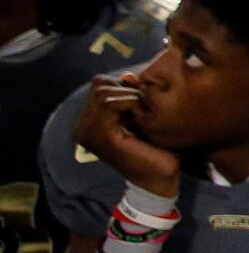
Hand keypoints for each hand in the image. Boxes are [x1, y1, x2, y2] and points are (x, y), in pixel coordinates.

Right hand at [73, 76, 178, 197]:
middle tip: (142, 108)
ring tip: (141, 115)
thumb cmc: (156, 145)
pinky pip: (109, 102)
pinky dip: (129, 103)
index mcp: (89, 120)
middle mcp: (82, 126)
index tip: (141, 101)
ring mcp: (86, 132)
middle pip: (99, 84)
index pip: (99, 84)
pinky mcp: (98, 136)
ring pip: (103, 91)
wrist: (161, 176)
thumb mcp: (142, 113)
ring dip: (129, 97)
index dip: (125, 85)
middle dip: (126, 89)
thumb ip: (131, 94)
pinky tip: (140, 118)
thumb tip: (128, 76)